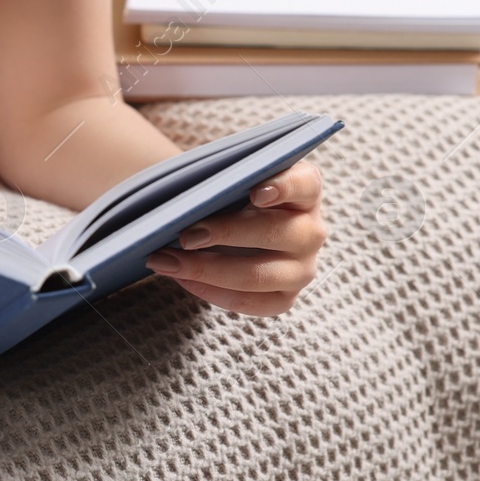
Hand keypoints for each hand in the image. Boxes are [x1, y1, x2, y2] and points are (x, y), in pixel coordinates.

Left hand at [144, 159, 326, 315]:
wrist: (228, 224)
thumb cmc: (228, 194)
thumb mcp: (228, 178)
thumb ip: (219, 179)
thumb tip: (181, 195)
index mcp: (305, 190)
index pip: (304, 183)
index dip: (283, 187)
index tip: (255, 192)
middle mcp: (311, 229)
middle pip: (274, 232)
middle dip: (225, 233)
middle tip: (185, 235)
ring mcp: (303, 267)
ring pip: (259, 274)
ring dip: (207, 269)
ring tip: (168, 261)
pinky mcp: (286, 296)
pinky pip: (252, 302)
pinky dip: (212, 292)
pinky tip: (183, 279)